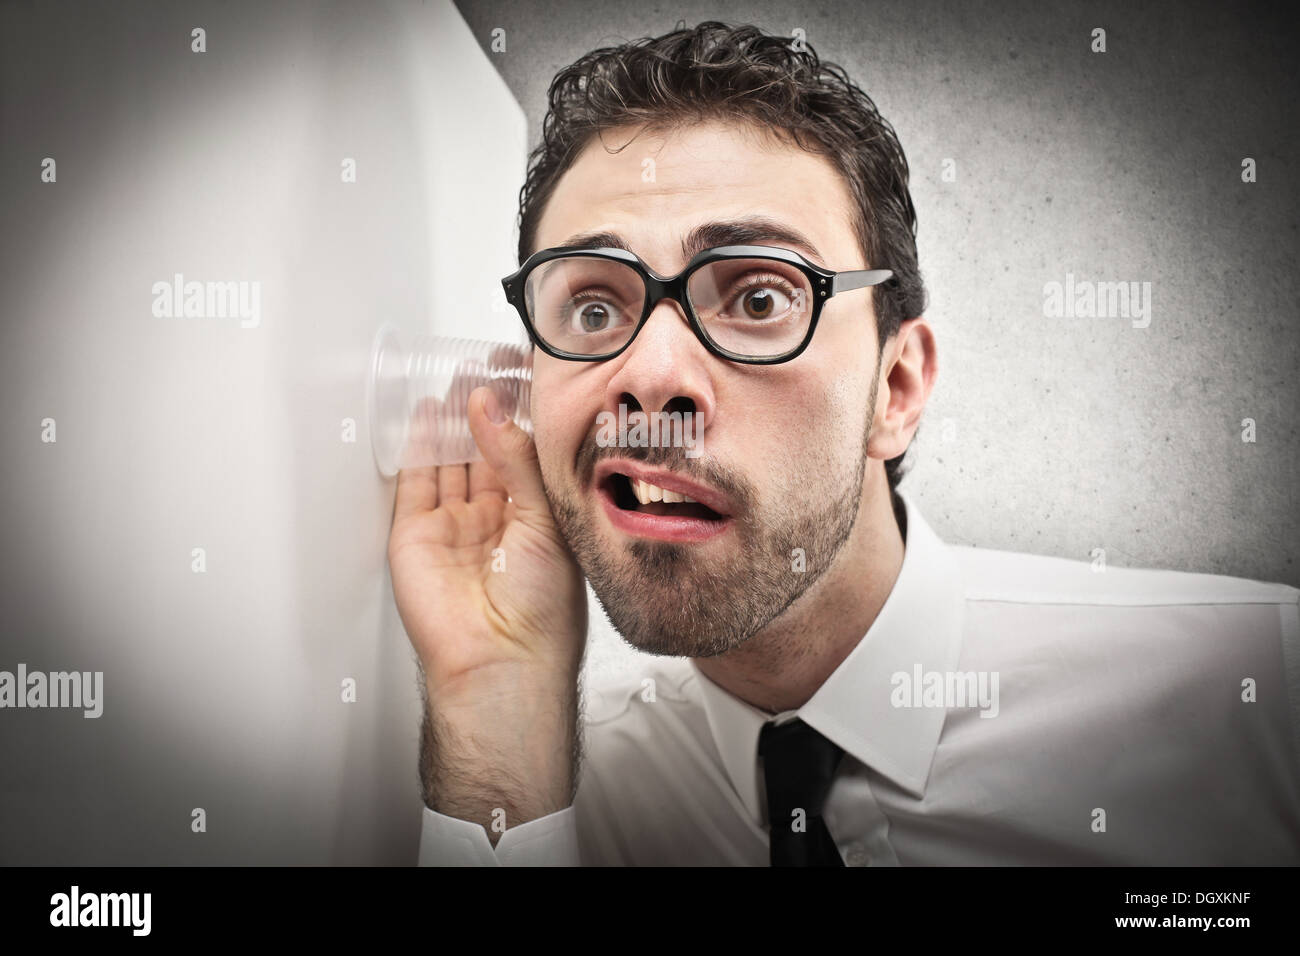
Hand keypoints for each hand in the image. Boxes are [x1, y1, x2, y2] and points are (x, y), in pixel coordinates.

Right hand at [387, 376, 586, 829]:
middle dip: (485, 409)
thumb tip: (494, 407)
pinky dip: (419, 445)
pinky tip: (429, 414)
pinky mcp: (415, 533)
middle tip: (485, 367)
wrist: (499, 660)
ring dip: (453, 419)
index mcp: (537, 516)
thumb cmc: (541, 610)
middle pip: (485, 448)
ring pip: (450, 458)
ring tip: (460, 378)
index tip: (521, 375)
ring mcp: (455, 524)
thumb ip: (517, 461)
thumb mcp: (544, 518)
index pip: (525, 452)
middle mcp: (496, 517)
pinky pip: (415, 480)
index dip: (521, 415)